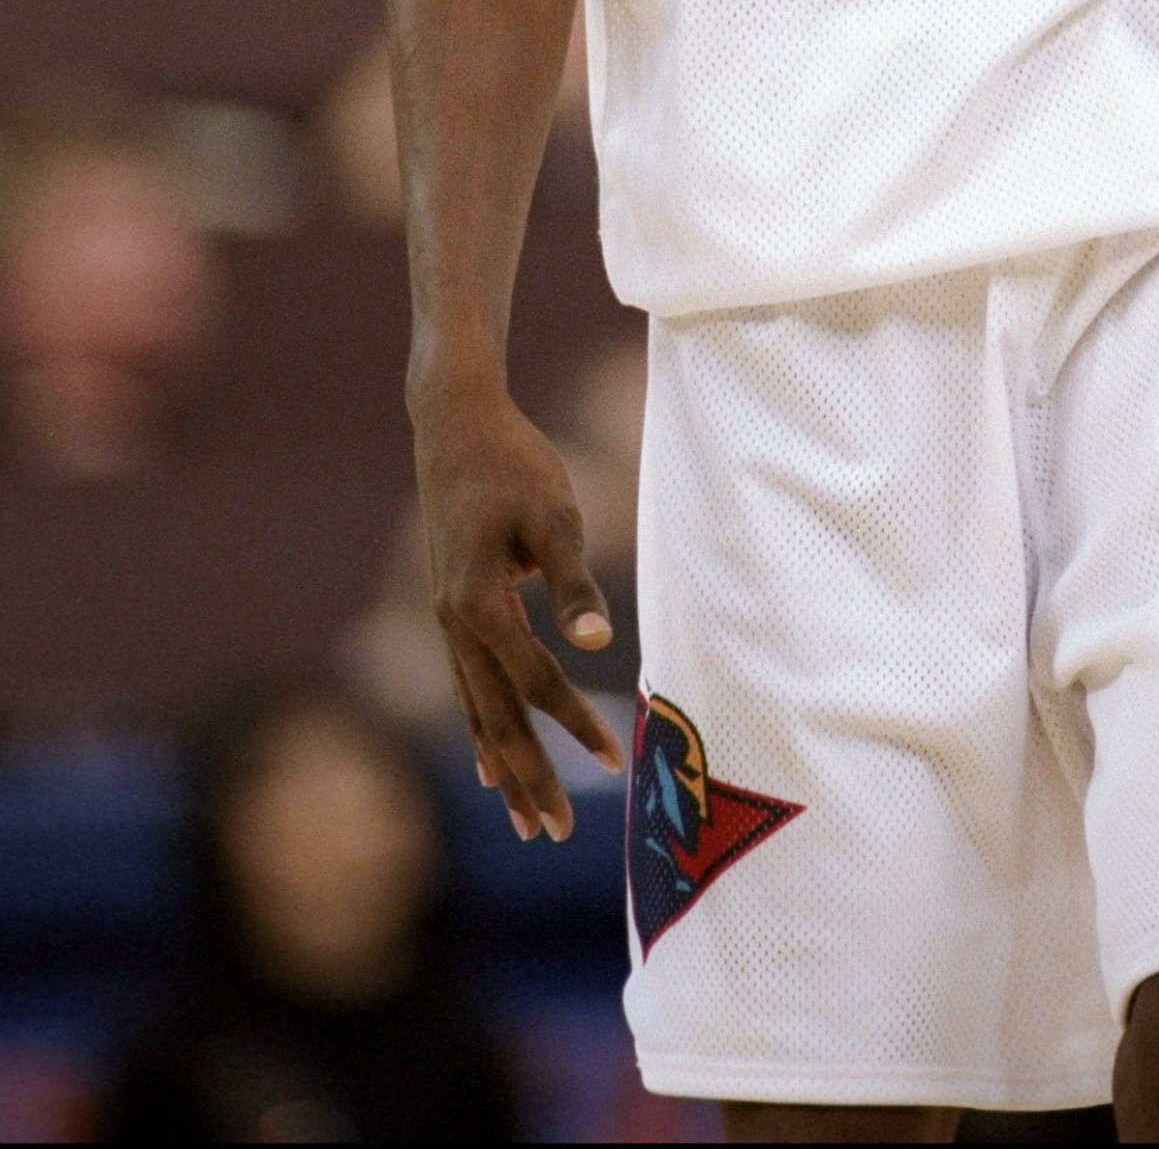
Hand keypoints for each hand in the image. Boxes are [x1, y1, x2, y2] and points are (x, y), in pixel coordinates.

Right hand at [412, 373, 624, 839]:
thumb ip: (573, 583)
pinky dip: (481, 728)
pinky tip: (487, 761)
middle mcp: (454, 624)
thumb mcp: (554, 516)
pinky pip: (465, 686)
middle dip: (526, 776)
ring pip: (474, 710)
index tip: (612, 759)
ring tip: (524, 819)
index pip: (535, 681)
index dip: (575, 722)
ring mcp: (445, 620)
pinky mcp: (449, 610)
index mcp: (478, 605)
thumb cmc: (515, 466)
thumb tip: (598, 645)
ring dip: (502, 764)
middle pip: (494, 716)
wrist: (454, 426)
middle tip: (554, 833)